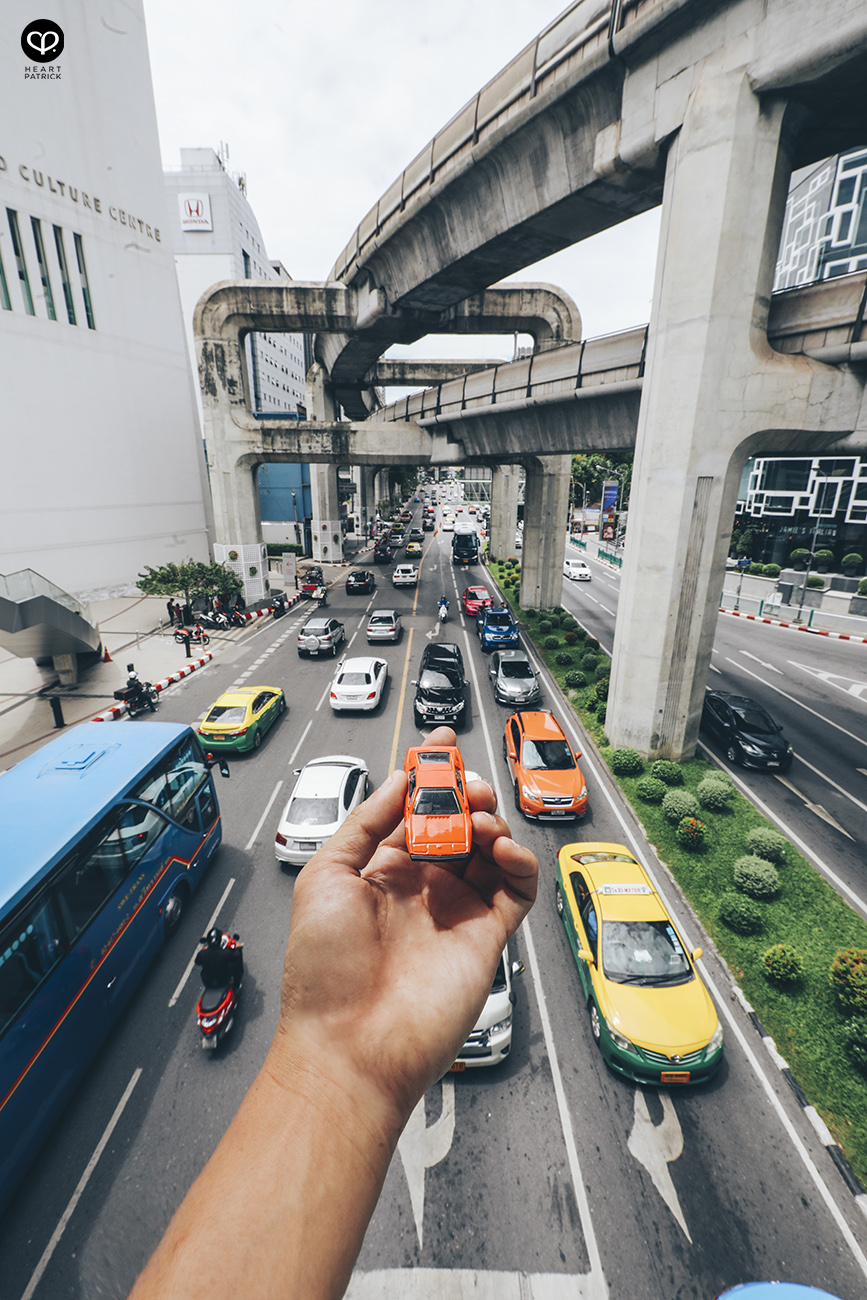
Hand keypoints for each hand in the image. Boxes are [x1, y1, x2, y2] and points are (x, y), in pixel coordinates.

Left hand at [267, 727, 536, 1135]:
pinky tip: (503, 849)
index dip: (430, 775)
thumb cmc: (324, 971)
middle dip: (466, 794)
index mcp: (380, 871)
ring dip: (492, 822)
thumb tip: (398, 778)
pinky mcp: (487, 937)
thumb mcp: (326, 875)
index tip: (440, 744)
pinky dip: (520, 862)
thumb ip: (366, 821)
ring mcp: (455, 911)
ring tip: (482, 819)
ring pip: (490, 849)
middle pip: (458, 823)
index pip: (414, 809)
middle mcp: (420, 888)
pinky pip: (516, 889)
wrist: (350, 1045)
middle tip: (468, 785)